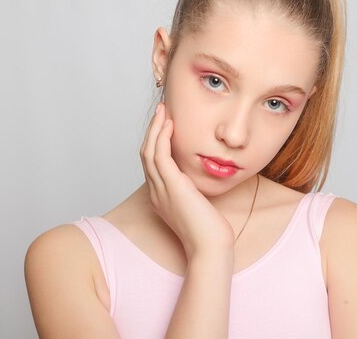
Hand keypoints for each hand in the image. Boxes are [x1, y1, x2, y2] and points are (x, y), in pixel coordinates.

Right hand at [140, 103, 235, 259]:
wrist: (210, 247)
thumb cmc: (209, 231)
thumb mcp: (198, 206)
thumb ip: (193, 192)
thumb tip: (198, 179)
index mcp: (160, 197)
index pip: (152, 164)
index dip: (155, 142)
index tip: (165, 125)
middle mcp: (156, 192)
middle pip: (146, 154)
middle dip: (152, 130)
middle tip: (161, 111)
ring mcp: (160, 189)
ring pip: (149, 151)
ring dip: (155, 128)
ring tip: (163, 110)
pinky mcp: (171, 186)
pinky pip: (160, 155)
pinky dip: (162, 137)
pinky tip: (170, 124)